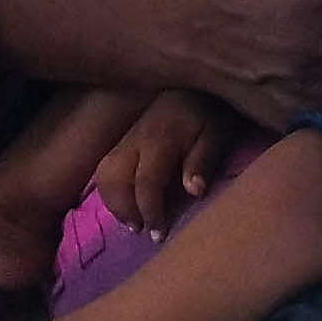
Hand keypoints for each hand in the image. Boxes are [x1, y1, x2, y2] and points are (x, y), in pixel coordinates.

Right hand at [94, 89, 240, 236]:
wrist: (196, 85)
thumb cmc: (209, 114)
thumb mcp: (216, 135)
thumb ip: (203, 161)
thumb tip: (193, 191)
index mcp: (160, 139)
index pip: (146, 181)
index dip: (150, 211)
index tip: (159, 235)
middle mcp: (136, 138)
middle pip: (113, 177)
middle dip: (124, 209)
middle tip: (144, 229)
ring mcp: (126, 137)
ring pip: (104, 173)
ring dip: (114, 202)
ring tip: (135, 221)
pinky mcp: (124, 139)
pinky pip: (106, 167)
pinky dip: (112, 191)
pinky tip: (128, 203)